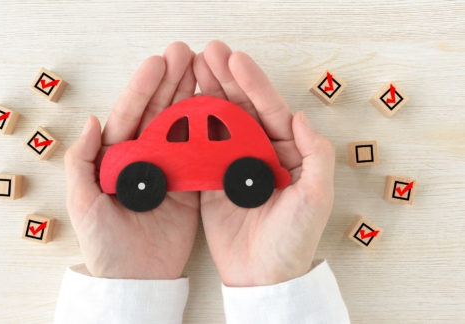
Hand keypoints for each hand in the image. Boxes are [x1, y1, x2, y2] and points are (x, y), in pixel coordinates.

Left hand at [64, 42, 199, 279]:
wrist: (135, 279)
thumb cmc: (103, 243)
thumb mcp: (82, 202)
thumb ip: (82, 161)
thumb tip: (91, 120)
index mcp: (116, 158)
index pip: (130, 115)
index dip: (143, 88)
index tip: (158, 63)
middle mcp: (144, 159)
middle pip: (159, 114)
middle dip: (171, 83)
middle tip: (186, 54)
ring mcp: (169, 171)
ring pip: (182, 128)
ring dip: (192, 99)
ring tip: (205, 72)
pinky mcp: (190, 187)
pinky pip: (201, 155)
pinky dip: (210, 133)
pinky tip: (219, 110)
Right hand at [194, 41, 334, 286]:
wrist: (262, 276)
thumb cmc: (294, 240)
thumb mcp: (316, 197)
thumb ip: (314, 155)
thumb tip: (300, 116)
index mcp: (286, 152)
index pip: (269, 110)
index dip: (253, 83)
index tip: (236, 60)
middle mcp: (258, 153)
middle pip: (241, 109)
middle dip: (225, 80)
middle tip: (207, 54)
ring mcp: (232, 165)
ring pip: (218, 123)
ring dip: (206, 95)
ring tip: (191, 70)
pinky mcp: (211, 181)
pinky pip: (199, 148)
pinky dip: (190, 128)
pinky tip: (180, 106)